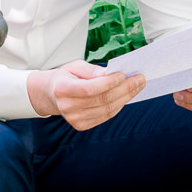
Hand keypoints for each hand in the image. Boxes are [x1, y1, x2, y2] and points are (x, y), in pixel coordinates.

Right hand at [28, 59, 144, 130]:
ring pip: (107, 109)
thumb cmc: (65, 77)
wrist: (51, 95)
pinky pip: (106, 116)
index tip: (123, 74)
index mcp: (63, 89)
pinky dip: (119, 105)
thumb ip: (92, 70)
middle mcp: (67, 107)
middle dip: (125, 88)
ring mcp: (74, 119)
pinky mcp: (82, 125)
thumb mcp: (75, 66)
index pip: (90, 89)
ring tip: (138, 85)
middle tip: (139, 79)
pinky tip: (126, 96)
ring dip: (126, 97)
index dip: (109, 82)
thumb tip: (109, 73)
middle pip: (102, 100)